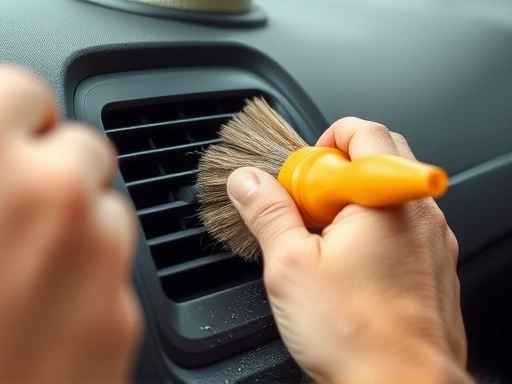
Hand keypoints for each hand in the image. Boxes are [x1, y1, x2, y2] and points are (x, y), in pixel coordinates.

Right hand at [0, 66, 141, 382]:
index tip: (14, 137)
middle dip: (58, 172)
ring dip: (81, 230)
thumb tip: (8, 145)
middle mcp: (46, 196)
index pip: (27, 93)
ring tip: (28, 272)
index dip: (18, 118)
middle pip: (83, 149)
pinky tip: (47, 313)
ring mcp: (95, 257)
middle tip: (21, 211)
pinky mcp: (121, 315)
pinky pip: (119, 273)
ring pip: (111, 210)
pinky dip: (92, 282)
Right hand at [227, 117, 471, 383]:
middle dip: (337, 172)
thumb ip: (267, 212)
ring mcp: (433, 240)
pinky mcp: (433, 264)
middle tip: (308, 206)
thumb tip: (248, 182)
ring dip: (351, 204)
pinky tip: (347, 264)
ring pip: (388, 195)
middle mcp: (420, 213)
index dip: (326, 144)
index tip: (304, 174)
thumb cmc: (357, 335)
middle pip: (379, 158)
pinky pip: (401, 227)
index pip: (363, 133)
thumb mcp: (290, 265)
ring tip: (323, 242)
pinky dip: (371, 230)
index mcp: (387, 200)